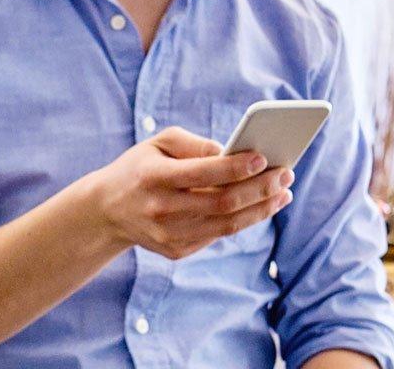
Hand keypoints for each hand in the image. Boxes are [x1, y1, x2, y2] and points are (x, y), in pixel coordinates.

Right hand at [64, 127, 292, 258]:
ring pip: (226, 224)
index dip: (235, 167)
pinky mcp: (176, 250)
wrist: (106, 210)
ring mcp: (168, 235)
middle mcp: (161, 209)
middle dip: (259, 188)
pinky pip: (217, 235)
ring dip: (261, 209)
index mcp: (154, 177)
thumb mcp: (158, 143)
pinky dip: (244, 220)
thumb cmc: (140, 167)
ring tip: (283, 193)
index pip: (202, 173)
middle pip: (221, 203)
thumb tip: (232, 152)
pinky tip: (262, 206)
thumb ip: (195, 144)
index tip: (264, 157)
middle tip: (286, 174)